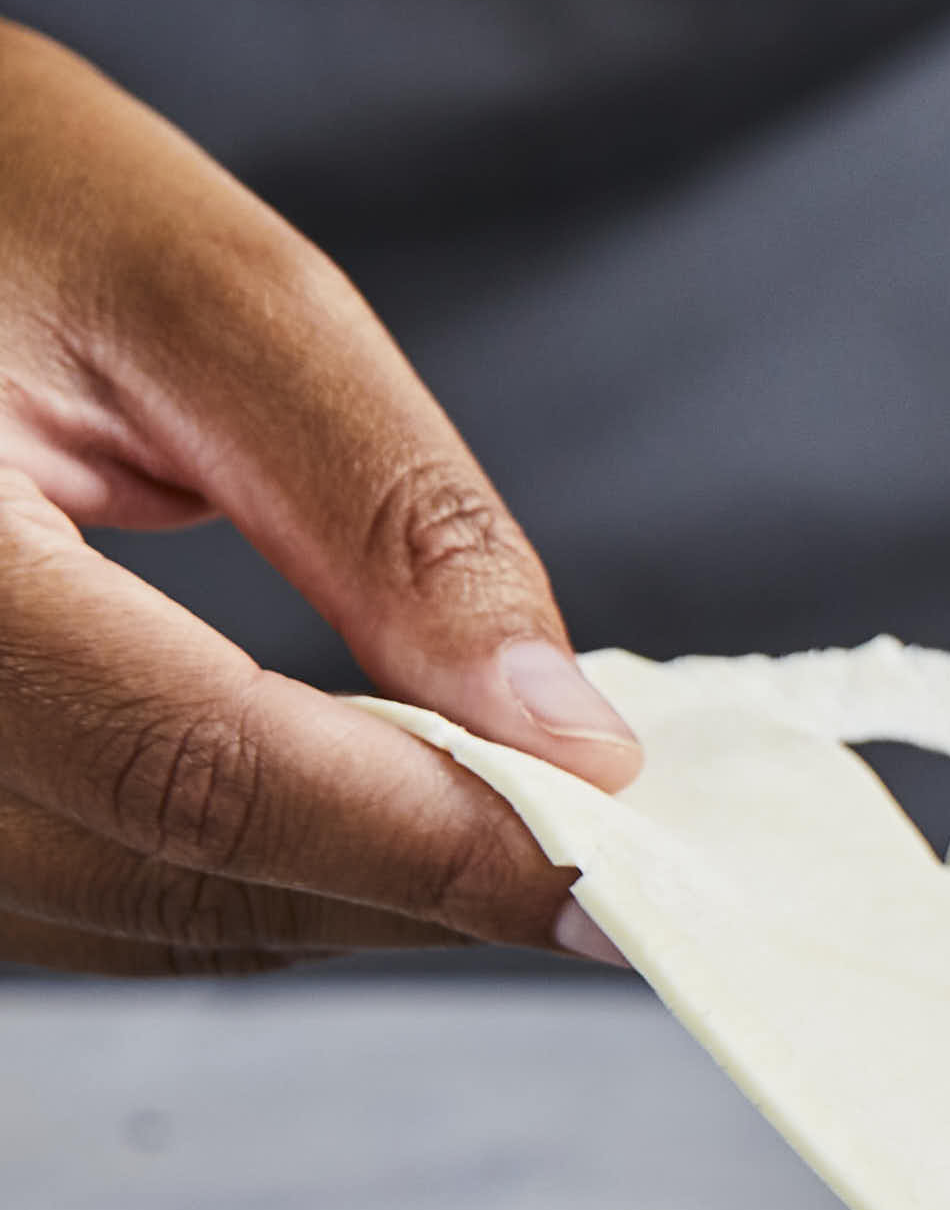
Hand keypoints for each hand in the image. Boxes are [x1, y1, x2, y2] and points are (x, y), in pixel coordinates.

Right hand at [0, 27, 631, 973]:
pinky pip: (67, 887)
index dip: (427, 843)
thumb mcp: (202, 293)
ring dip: (330, 899)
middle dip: (405, 887)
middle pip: (156, 873)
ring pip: (116, 916)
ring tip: (508, 831)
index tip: (622, 881)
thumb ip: (387, 512)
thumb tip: (564, 730)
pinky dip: (233, 871)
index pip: (188, 763)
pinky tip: (363, 812)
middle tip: (611, 867)